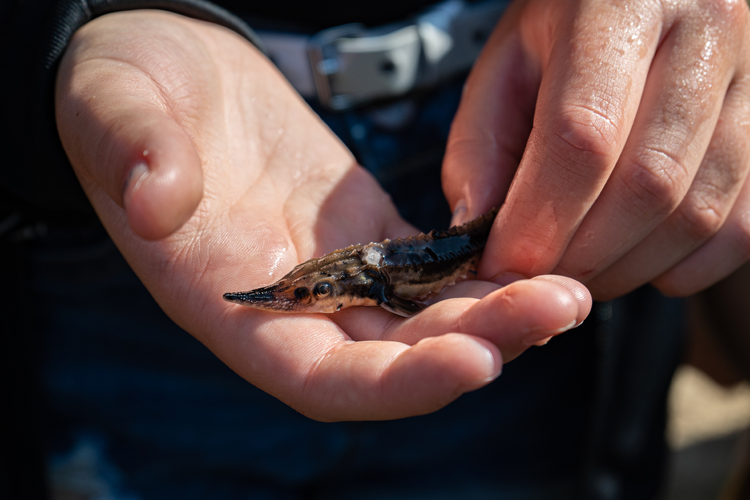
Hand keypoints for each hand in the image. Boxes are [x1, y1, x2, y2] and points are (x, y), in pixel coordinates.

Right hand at [55, 11, 590, 420]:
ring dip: (496, 313)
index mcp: (227, 301)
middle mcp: (289, 306)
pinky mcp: (363, 233)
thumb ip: (130, 152)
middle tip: (560, 306)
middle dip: (478, 344)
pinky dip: (480, 271)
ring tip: (569, 289)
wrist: (161, 74)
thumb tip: (156, 196)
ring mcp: (332, 272)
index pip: (319, 377)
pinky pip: (428, 271)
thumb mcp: (112, 110)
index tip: (474, 362)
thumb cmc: (123, 94)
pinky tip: (532, 251)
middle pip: (393, 359)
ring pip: (422, 320)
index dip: (395, 385)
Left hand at [444, 0, 749, 299]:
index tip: (503, 266)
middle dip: (580, 256)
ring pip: (698, 213)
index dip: (540, 219)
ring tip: (578, 269)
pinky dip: (683, 265)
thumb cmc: (568, 24)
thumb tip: (477, 230)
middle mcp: (704, 34)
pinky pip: (741, 227)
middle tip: (537, 278)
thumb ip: (480, 144)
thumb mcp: (504, 62)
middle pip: (647, 184)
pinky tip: (636, 257)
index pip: (584, 134)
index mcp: (618, 7)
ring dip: (627, 268)